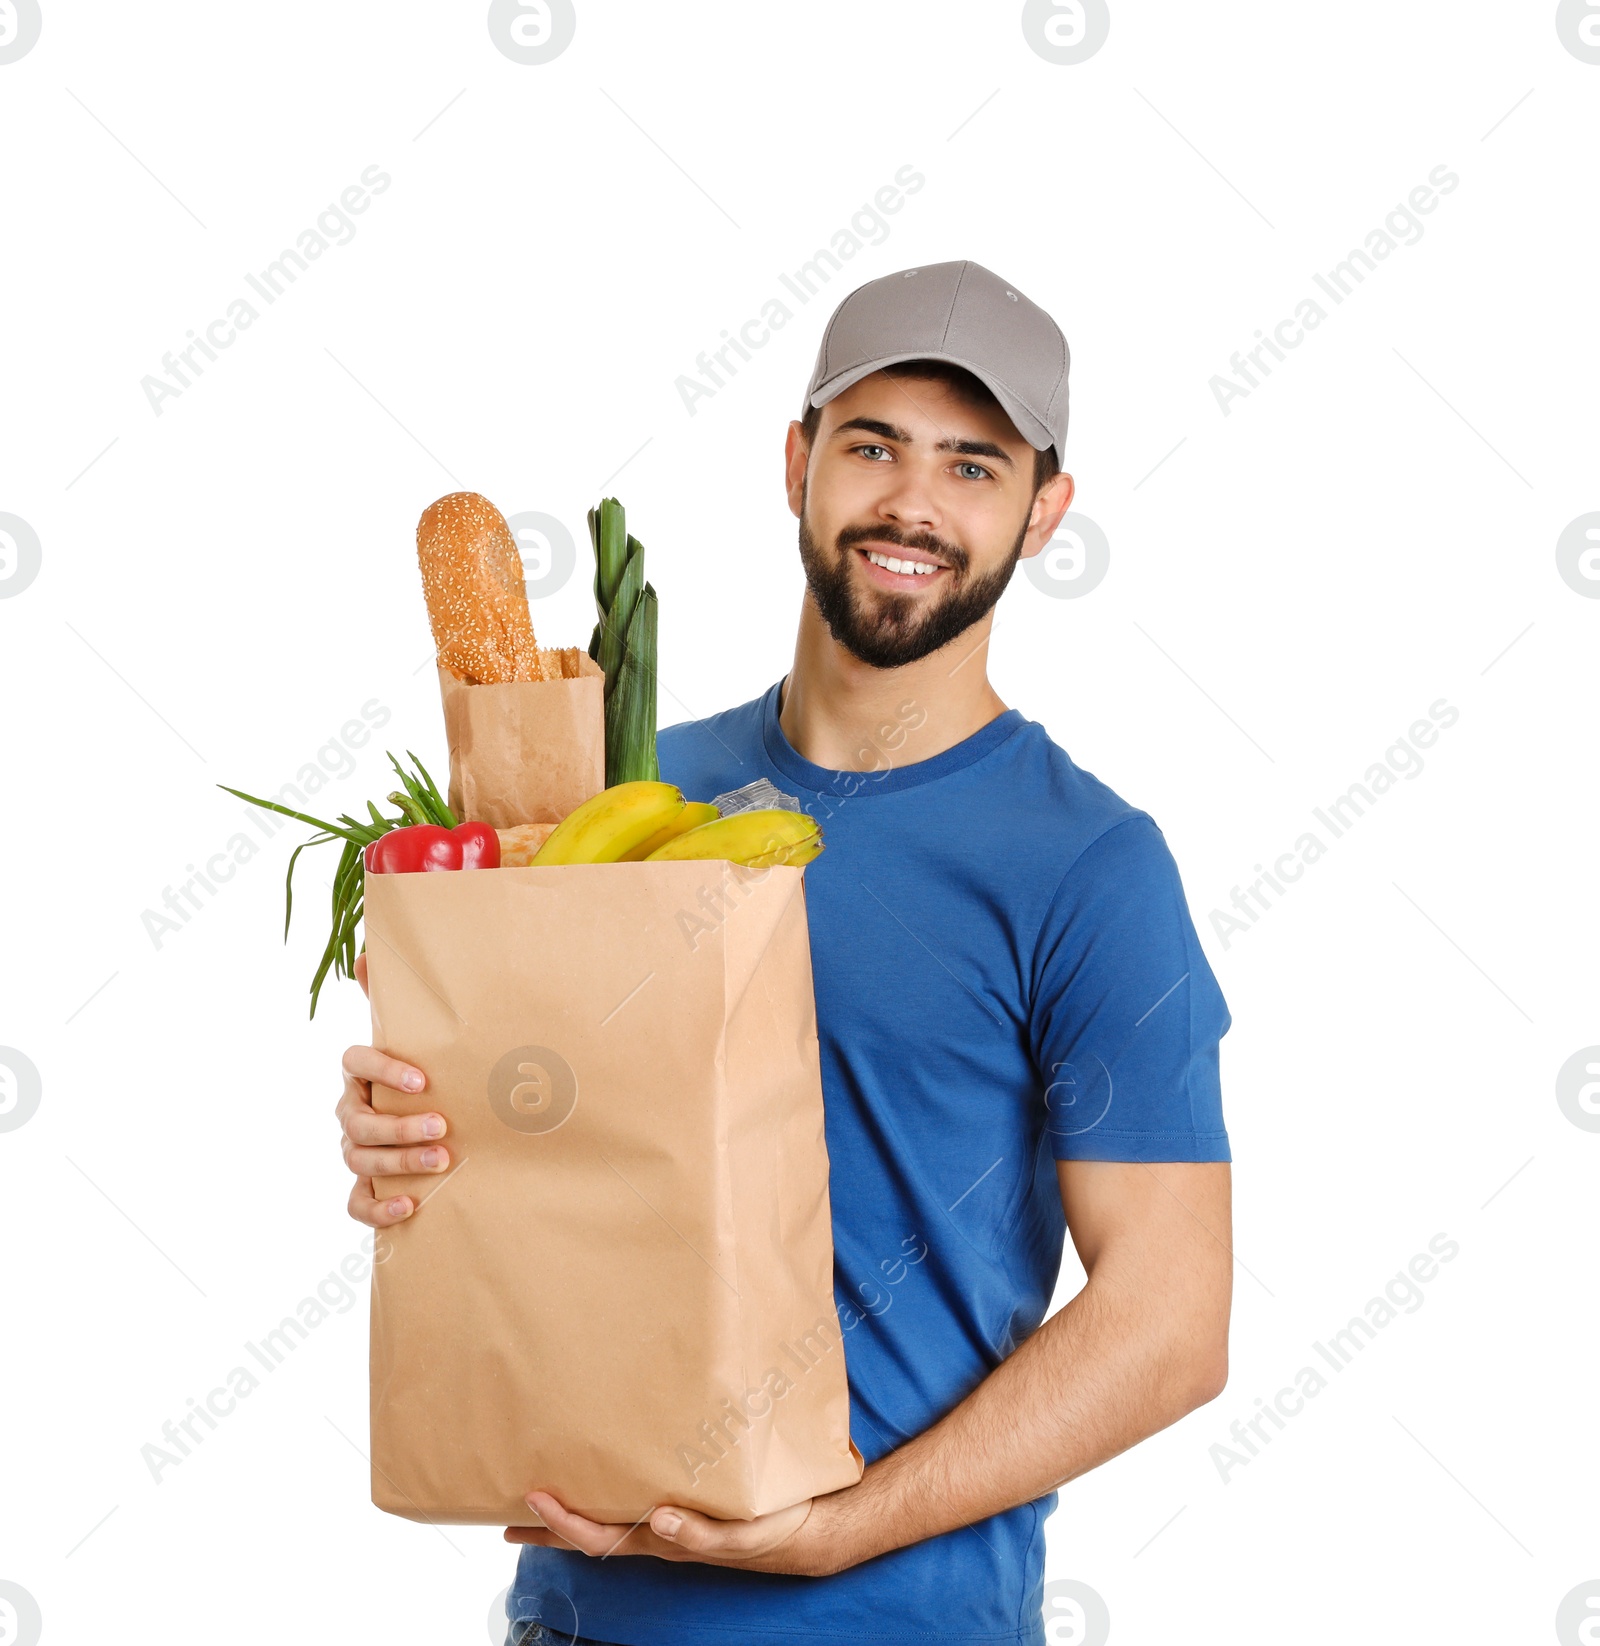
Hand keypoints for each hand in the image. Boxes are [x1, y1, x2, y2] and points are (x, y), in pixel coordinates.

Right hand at [337, 951, 448, 1227]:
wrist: (429, 1122)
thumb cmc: (421, 1073)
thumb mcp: (412, 1038)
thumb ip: (392, 1000)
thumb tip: (370, 952)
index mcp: (359, 1074)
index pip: (354, 1063)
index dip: (383, 1070)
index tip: (422, 1080)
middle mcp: (351, 1112)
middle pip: (359, 1121)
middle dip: (399, 1126)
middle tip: (442, 1126)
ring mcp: (354, 1149)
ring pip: (360, 1159)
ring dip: (399, 1162)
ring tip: (441, 1162)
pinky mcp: (364, 1186)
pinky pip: (356, 1203)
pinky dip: (380, 1208)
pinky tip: (412, 1206)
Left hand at [505, 1489, 849, 1576]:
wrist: (809, 1529)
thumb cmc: (772, 1530)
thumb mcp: (739, 1534)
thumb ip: (700, 1532)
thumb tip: (657, 1520)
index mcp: (665, 1540)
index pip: (600, 1537)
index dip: (562, 1522)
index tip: (533, 1498)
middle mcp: (660, 1534)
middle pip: (592, 1535)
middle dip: (550, 1527)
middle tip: (512, 1510)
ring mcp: (671, 1524)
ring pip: (611, 1521)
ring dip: (574, 1514)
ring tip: (544, 1498)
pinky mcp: (688, 1506)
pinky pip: (637, 1505)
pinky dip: (612, 1497)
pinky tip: (607, 1480)